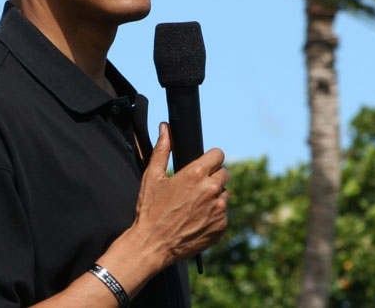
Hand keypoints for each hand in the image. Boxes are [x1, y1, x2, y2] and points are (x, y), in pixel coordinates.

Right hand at [130, 122, 228, 267]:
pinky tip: (196, 219)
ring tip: (194, 206)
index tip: (203, 165)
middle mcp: (211, 190)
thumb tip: (165, 128)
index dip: (210, 158)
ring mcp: (218, 210)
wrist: (152, 245)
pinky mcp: (221, 227)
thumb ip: (162, 150)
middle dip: (212, 177)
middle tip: (195, 188)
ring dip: (214, 197)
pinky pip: (223, 214)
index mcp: (196, 174)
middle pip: (224, 174)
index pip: (218, 154)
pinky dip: (214, 215)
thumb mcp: (152, 177)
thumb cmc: (150, 210)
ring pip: (224, 194)